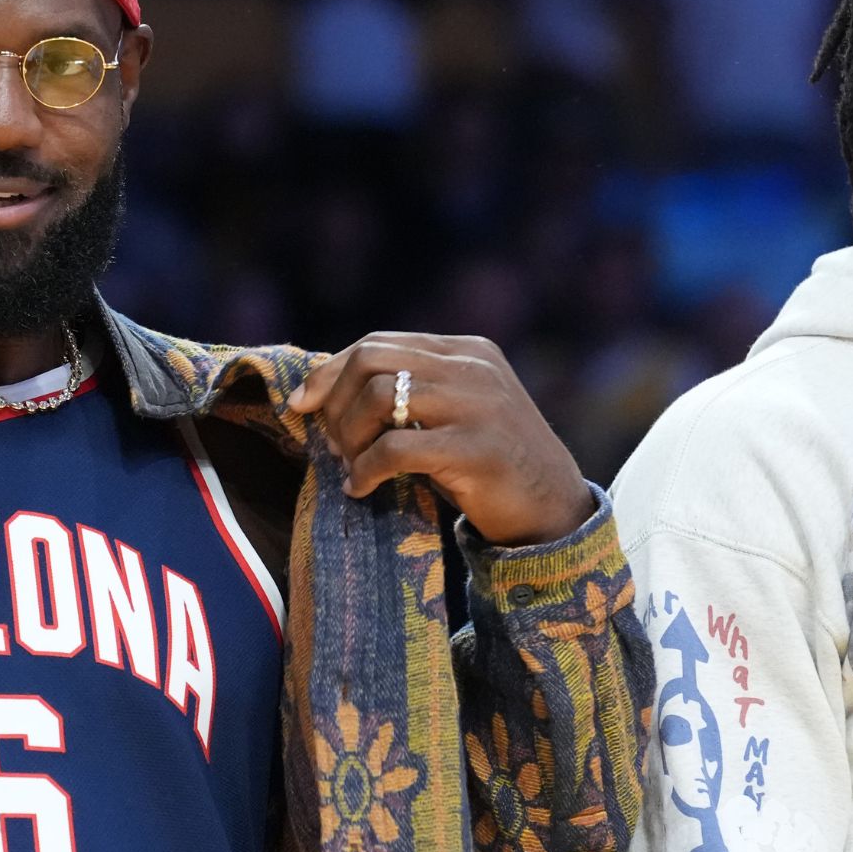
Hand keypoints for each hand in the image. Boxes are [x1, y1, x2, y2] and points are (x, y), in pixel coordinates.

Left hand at [286, 332, 593, 546]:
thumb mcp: (449, 412)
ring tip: (351, 467)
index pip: (377, 343)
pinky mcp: (477, 448)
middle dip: (336, 403)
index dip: (329, 372)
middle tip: (332, 445)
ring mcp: (479, 404)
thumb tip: (320, 392)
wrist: (551, 508)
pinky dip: (365, 470)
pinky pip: (394, 448)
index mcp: (465, 350)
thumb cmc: (484, 463)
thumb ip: (405, 391)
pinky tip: (360, 489)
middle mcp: (473, 367)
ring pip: (379, 397)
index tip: (301, 404)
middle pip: (371, 360)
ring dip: (350, 438)